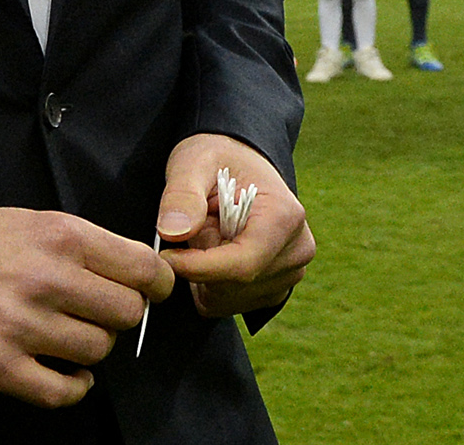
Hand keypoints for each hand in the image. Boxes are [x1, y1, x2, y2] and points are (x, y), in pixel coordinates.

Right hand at [0, 203, 171, 408]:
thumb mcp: (34, 220)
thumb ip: (84, 245)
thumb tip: (134, 271)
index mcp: (62, 237)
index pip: (142, 269)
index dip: (156, 284)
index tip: (151, 290)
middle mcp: (48, 280)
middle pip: (126, 314)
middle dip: (119, 316)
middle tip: (98, 314)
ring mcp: (22, 326)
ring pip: (97, 351)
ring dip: (91, 349)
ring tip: (70, 338)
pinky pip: (61, 392)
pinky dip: (70, 387)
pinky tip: (61, 372)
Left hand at [156, 135, 311, 323]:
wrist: (239, 161)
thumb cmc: (217, 158)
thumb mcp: (193, 162)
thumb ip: (182, 195)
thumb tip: (173, 232)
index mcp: (284, 218)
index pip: (241, 266)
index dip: (197, 268)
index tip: (166, 254)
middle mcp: (297, 250)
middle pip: (233, 286)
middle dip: (201, 265)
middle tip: (195, 227)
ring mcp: (292, 272)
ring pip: (228, 300)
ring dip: (205, 276)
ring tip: (210, 235)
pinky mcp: (278, 287)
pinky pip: (230, 304)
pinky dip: (212, 286)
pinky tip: (215, 252)